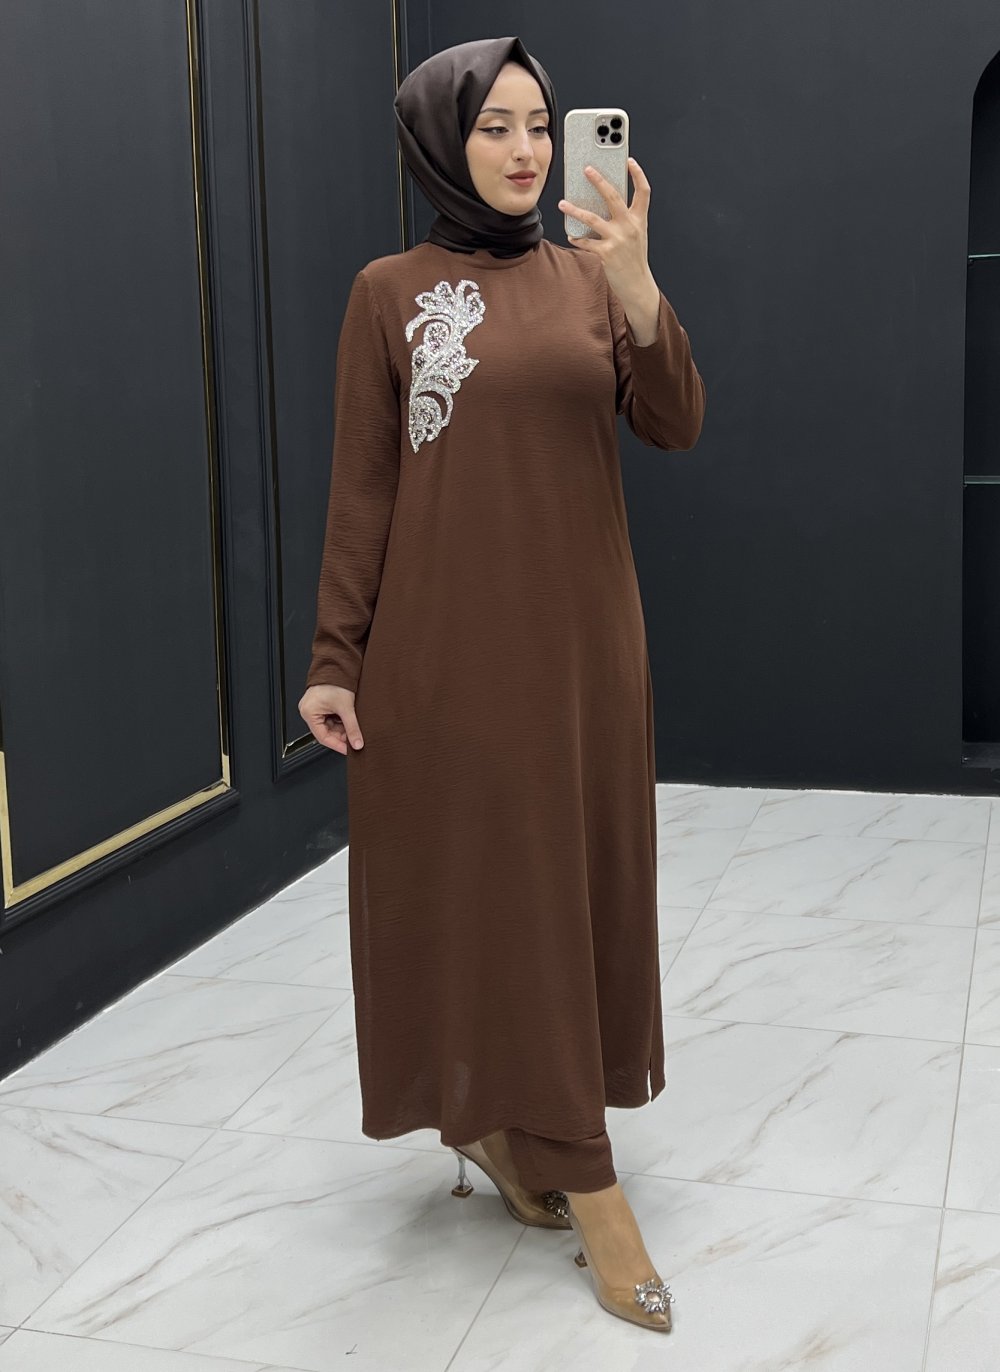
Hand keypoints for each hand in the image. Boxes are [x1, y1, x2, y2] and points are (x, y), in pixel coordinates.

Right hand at [298, 684, 363, 753]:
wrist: (338, 664)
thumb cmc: (336, 681)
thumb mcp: (346, 708)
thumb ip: (352, 728)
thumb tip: (357, 743)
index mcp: (309, 712)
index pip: (323, 737)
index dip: (337, 745)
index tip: (349, 750)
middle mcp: (309, 710)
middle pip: (327, 731)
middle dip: (342, 736)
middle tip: (355, 739)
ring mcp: (315, 707)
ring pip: (331, 725)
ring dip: (343, 728)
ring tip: (355, 728)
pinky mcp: (322, 704)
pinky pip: (332, 718)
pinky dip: (342, 721)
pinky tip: (351, 720)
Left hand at [558, 156, 653, 303]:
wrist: (638, 285)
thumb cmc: (634, 259)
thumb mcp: (636, 235)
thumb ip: (625, 219)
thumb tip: (602, 204)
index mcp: (639, 220)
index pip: (643, 192)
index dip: (638, 174)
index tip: (629, 161)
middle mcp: (630, 227)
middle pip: (613, 196)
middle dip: (599, 180)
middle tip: (587, 169)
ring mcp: (618, 240)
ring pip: (592, 219)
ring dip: (575, 210)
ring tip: (562, 204)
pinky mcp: (606, 253)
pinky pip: (586, 242)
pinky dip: (577, 238)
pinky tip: (571, 235)